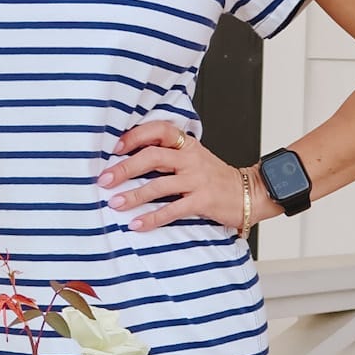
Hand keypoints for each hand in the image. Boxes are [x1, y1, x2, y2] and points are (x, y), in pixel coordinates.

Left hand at [98, 120, 258, 233]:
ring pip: (159, 184)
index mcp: (187, 145)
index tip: (115, 147)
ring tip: (115, 203)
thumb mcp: (195, 157)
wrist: (251, 192)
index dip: (135, 136)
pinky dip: (153, 218)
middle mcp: (191, 159)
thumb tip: (131, 159)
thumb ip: (169, 155)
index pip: (159, 130)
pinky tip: (137, 224)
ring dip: (134, 195)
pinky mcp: (203, 201)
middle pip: (152, 156)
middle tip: (104, 179)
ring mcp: (197, 179)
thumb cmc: (216, 177)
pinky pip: (173, 209)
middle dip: (125, 168)